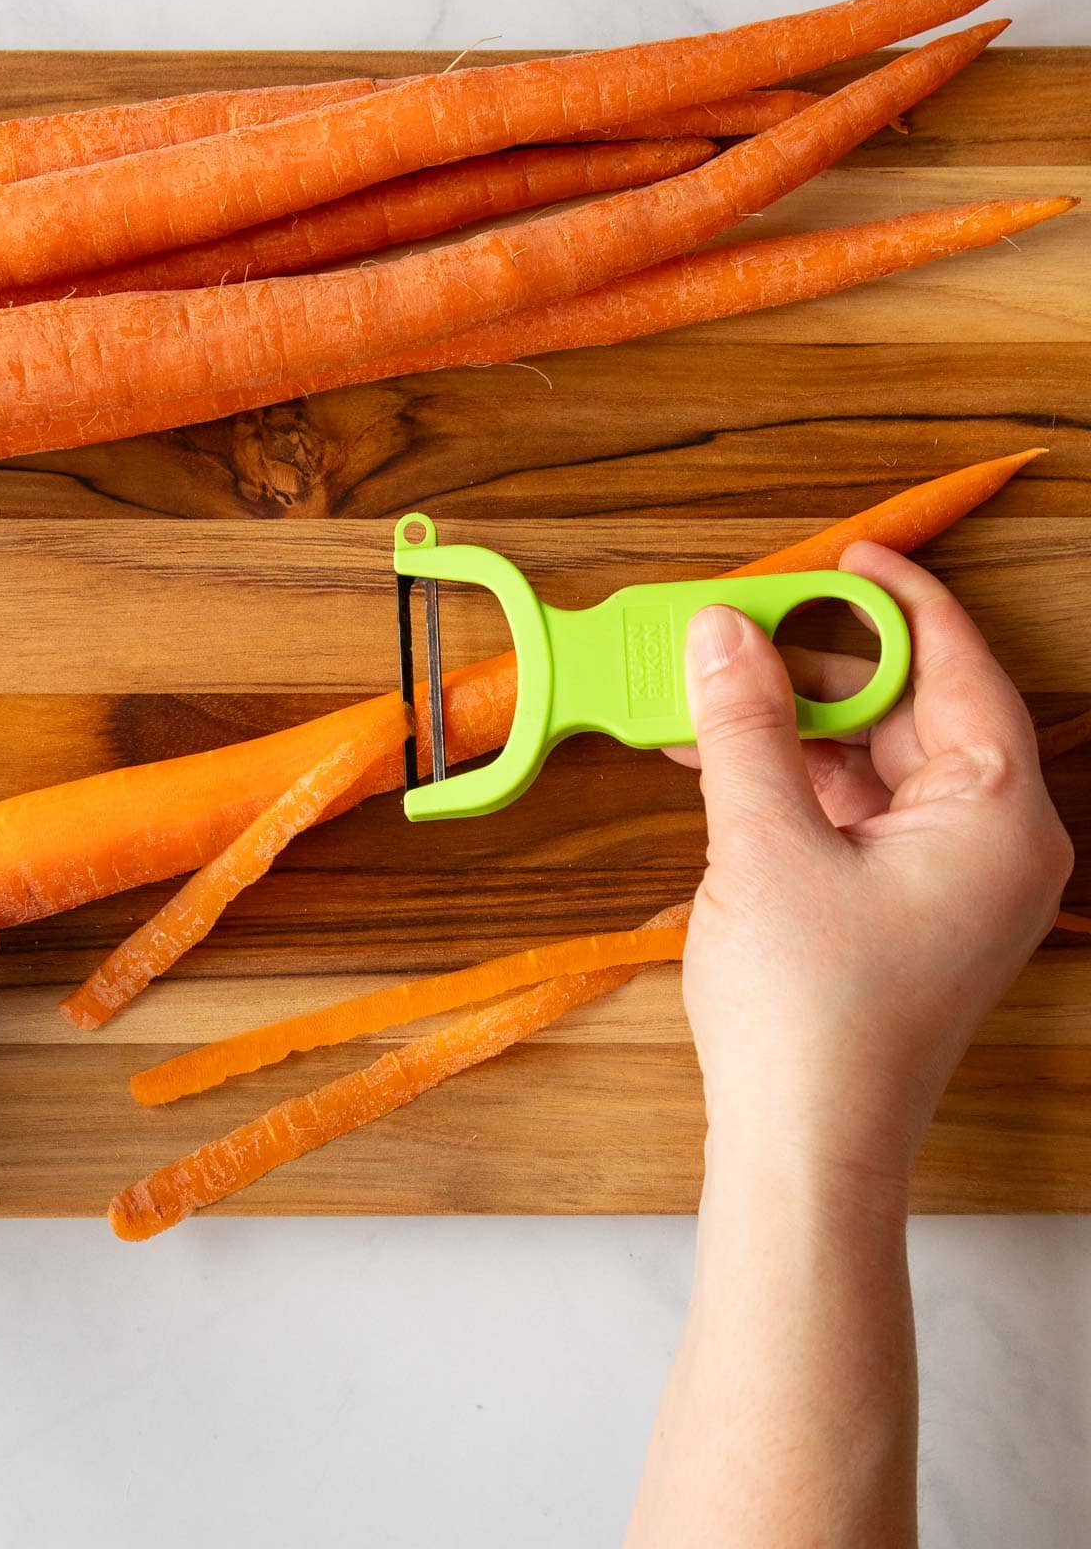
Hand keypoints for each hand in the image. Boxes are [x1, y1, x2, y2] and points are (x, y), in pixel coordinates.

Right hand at [669, 542, 1072, 1184]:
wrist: (804, 1150)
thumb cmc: (811, 1016)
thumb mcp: (765, 843)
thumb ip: (746, 725)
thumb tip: (723, 631)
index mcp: (999, 814)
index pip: (957, 668)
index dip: (896, 601)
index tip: (842, 558)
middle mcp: (993, 841)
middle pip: (912, 711)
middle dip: (821, 669)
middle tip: (743, 628)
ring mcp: (952, 879)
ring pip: (876, 762)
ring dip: (793, 727)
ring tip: (709, 691)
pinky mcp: (906, 907)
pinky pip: (857, 813)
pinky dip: (794, 782)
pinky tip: (720, 756)